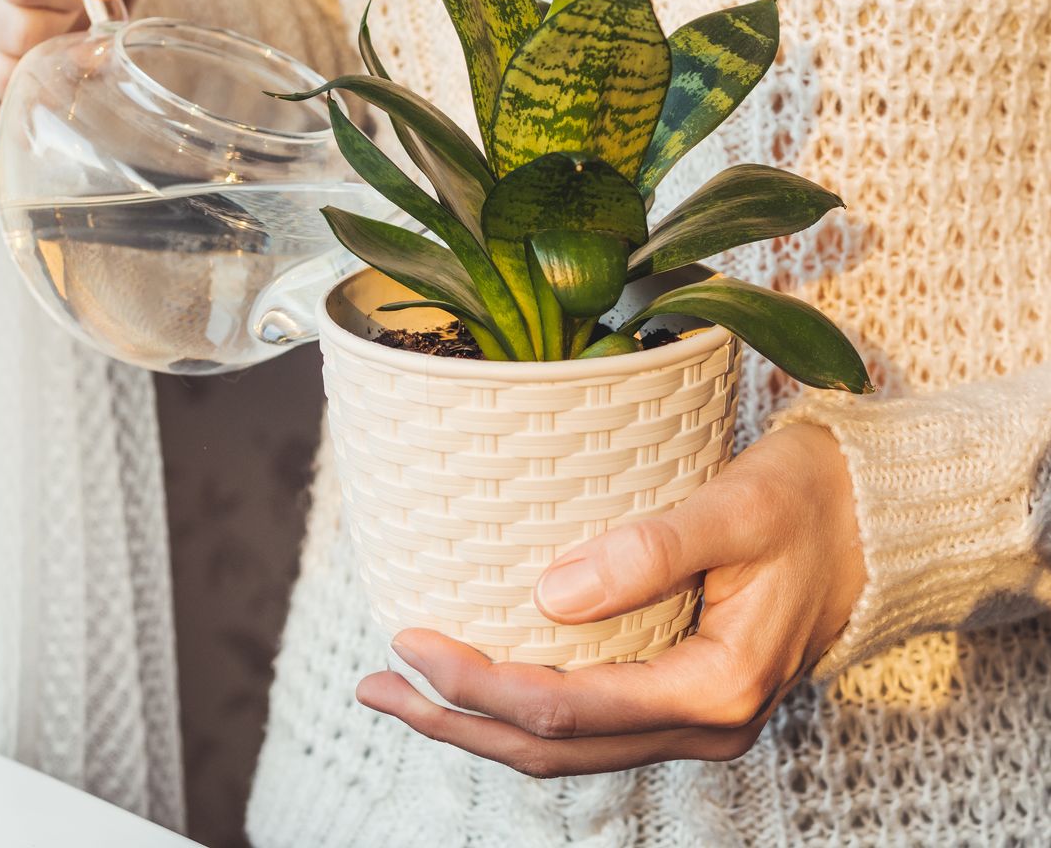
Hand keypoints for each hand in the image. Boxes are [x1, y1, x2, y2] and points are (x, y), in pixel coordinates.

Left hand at [356, 423, 865, 776]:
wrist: (874, 521)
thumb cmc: (809, 503)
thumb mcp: (735, 510)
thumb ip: (649, 552)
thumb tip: (547, 595)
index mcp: (715, 687)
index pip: (567, 710)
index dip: (478, 683)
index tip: (409, 638)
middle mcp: (703, 722)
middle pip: (554, 749)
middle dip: (457, 722)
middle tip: (379, 682)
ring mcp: (695, 717)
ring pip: (569, 746)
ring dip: (482, 725)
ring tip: (406, 691)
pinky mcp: (685, 692)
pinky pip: (592, 722)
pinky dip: (526, 709)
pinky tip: (486, 679)